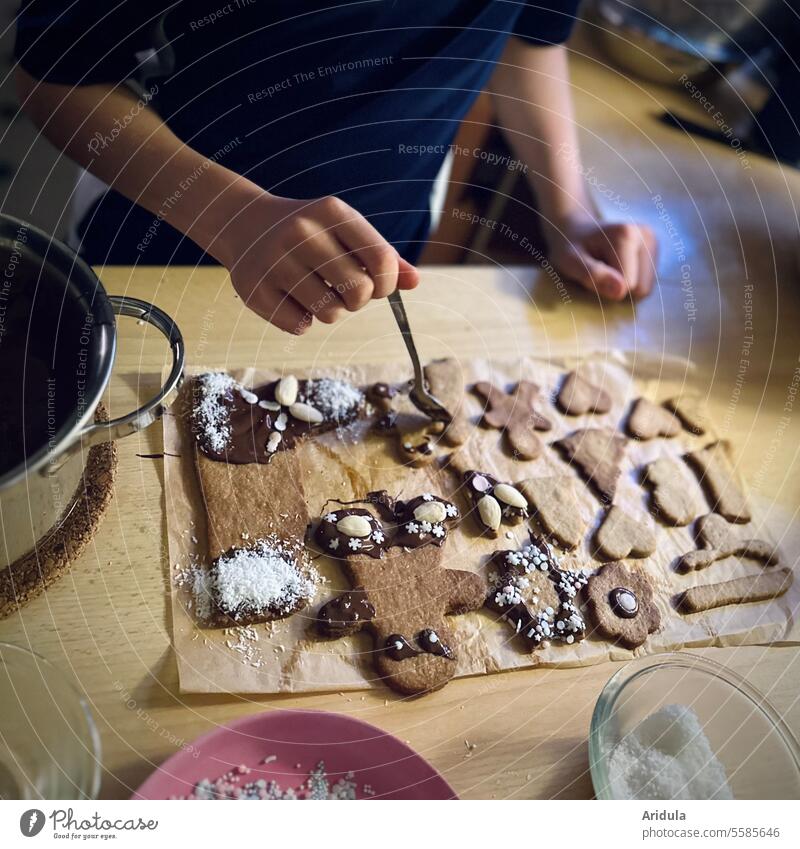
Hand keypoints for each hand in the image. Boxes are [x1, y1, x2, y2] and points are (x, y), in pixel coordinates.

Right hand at [213, 190, 418, 332]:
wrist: (244, 223)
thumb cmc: (310, 232)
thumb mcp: (346, 231)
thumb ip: (382, 256)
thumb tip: (415, 282)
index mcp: (332, 213)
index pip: (382, 260)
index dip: (388, 283)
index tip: (377, 284)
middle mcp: (302, 233)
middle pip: (359, 292)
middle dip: (359, 299)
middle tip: (343, 289)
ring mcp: (275, 262)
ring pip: (330, 314)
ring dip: (331, 312)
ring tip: (317, 292)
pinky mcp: (256, 290)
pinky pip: (300, 326)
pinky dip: (303, 321)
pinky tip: (292, 299)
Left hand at [545, 213, 657, 301]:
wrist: (575, 229)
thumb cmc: (569, 247)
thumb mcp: (570, 262)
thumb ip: (592, 274)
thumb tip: (621, 290)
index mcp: (626, 235)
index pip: (627, 284)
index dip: (606, 288)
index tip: (591, 273)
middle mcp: (646, 235)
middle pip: (641, 288)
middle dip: (618, 288)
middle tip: (599, 272)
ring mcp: (653, 241)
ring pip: (646, 288)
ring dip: (624, 286)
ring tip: (607, 269)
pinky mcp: (654, 249)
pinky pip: (647, 284)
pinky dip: (631, 281)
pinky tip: (617, 267)